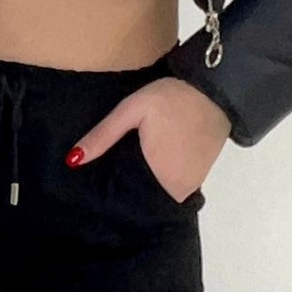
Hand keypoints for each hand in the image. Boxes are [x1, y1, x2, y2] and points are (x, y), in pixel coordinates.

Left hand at [66, 77, 231, 203]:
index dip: (109, 197)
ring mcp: (191, 184)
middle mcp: (177, 189)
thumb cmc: (173, 99)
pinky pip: (173, 186)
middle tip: (105, 178)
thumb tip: (73, 161)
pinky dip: (159, 179)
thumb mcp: (132, 109)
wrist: (218, 90)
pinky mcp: (200, 175)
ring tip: (124, 171)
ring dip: (143, 187)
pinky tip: (148, 165)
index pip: (127, 201)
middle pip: (143, 201)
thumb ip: (104, 136)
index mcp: (158, 177)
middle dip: (125, 193)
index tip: (93, 191)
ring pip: (159, 195)